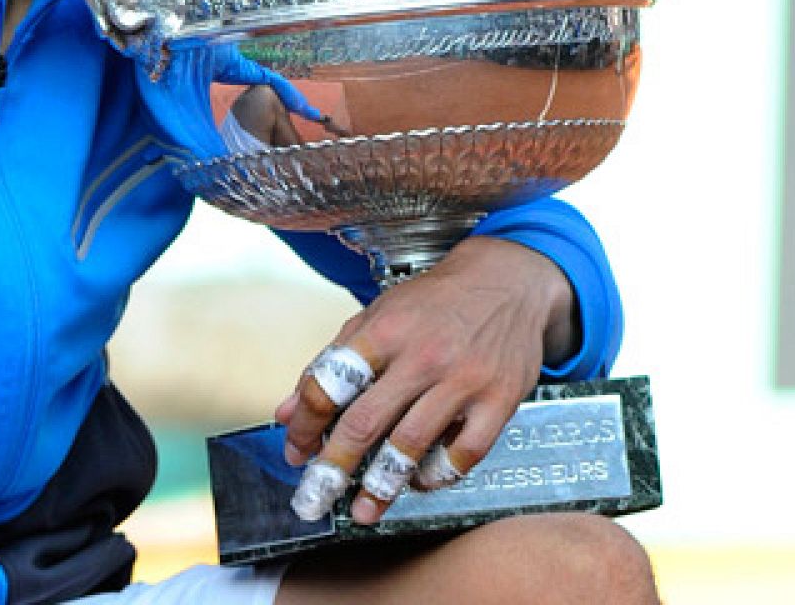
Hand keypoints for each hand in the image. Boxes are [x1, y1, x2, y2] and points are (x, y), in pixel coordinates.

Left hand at [274, 235, 576, 524]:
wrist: (507, 282)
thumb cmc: (433, 302)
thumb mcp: (376, 316)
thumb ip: (331, 362)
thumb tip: (287, 413)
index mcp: (384, 330)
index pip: (331, 384)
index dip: (305, 425)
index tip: (295, 452)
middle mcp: (422, 355)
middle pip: (366, 422)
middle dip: (334, 468)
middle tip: (315, 499)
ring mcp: (463, 380)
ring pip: (412, 444)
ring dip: (381, 486)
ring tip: (363, 512)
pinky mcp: (499, 401)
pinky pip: (464, 453)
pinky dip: (437, 475)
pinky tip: (419, 482)